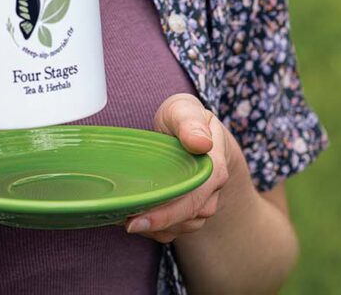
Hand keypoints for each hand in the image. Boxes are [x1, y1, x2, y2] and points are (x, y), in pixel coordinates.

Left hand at [124, 94, 237, 242]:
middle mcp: (212, 191)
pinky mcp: (190, 214)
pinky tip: (135, 217)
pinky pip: (174, 230)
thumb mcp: (184, 109)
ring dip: (155, 227)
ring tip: (126, 216)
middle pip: (186, 217)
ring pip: (180, 227)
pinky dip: (155, 229)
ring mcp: (203, 205)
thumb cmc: (184, 120)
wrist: (194, 135)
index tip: (138, 219)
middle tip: (126, 222)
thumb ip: (190, 121)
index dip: (166, 213)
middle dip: (155, 224)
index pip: (193, 197)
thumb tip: (201, 143)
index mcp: (213, 167)